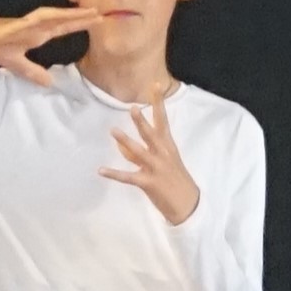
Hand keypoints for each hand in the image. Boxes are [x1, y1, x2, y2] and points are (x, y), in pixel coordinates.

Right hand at [0, 6, 101, 81]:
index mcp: (39, 34)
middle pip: (64, 20)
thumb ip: (34, 72)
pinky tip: (61, 15)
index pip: (64, 28)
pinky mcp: (19, 24)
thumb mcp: (18, 65)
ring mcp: (29, 23)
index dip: (79, 25)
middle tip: (102, 14)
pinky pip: (37, 19)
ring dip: (71, 14)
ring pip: (55, 17)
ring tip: (88, 12)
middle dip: (82, 18)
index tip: (96, 22)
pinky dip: (49, 17)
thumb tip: (50, 83)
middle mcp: (38, 26)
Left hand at [99, 97, 204, 225]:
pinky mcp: (148, 183)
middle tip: (132, 108)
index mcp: (168, 146)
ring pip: (139, 152)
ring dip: (125, 142)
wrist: (188, 204)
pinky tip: (101, 171)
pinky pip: (128, 177)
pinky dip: (114, 174)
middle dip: (142, 121)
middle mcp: (163, 154)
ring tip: (113, 131)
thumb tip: (123, 146)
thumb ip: (142, 153)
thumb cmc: (176, 180)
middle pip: (151, 134)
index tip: (156, 86)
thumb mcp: (163, 162)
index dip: (158, 103)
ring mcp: (156, 168)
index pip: (162, 121)